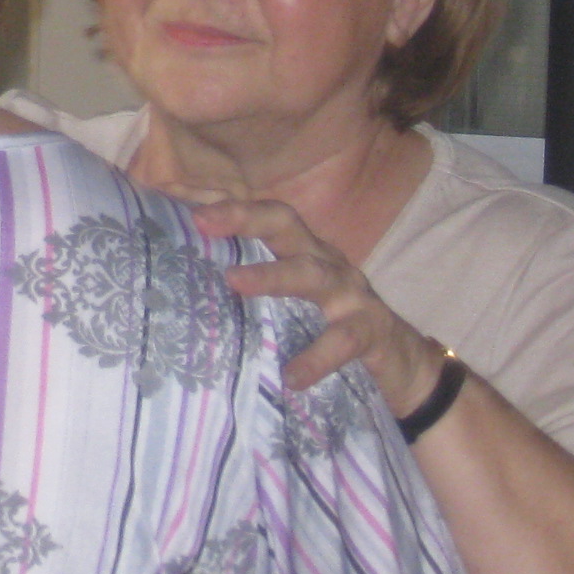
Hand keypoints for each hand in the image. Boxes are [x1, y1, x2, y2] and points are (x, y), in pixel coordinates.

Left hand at [192, 195, 445, 411]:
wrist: (402, 364)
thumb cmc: (328, 324)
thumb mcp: (289, 297)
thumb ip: (247, 278)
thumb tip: (180, 272)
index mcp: (300, 249)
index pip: (260, 213)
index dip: (221, 202)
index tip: (172, 197)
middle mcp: (324, 260)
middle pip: (286, 223)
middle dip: (244, 216)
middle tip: (201, 221)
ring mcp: (351, 294)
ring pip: (312, 273)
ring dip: (272, 275)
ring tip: (232, 282)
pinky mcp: (372, 332)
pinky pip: (344, 340)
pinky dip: (317, 356)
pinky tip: (292, 375)